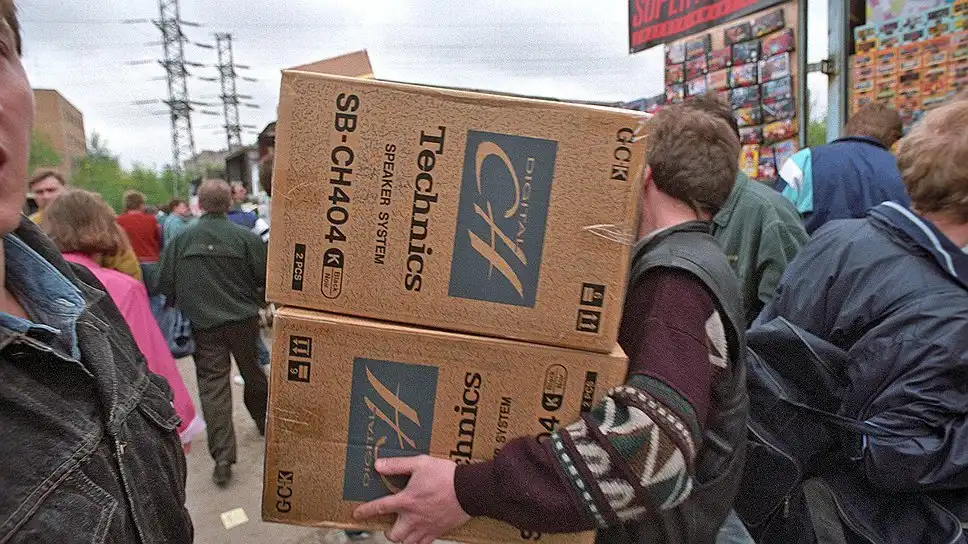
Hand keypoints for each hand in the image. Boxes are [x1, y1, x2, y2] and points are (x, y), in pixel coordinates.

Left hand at [353, 455, 470, 543]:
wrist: (469, 489)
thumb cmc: (445, 475)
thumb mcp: (420, 463)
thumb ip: (397, 465)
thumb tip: (378, 465)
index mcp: (406, 500)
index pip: (379, 507)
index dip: (365, 512)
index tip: (357, 515)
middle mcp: (413, 517)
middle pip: (393, 535)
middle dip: (388, 532)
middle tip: (388, 526)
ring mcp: (426, 527)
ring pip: (407, 543)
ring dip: (402, 539)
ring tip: (402, 532)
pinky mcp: (438, 531)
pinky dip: (418, 543)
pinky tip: (419, 536)